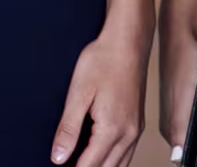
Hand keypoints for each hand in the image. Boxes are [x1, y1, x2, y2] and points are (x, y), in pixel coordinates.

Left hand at [52, 30, 146, 166]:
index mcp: (112, 129)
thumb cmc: (104, 60)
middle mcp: (129, 134)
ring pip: (121, 165)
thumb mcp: (78, 93)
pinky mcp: (138, 123)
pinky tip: (102, 157)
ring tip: (82, 164)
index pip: (90, 166)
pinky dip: (114, 162)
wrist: (128, 42)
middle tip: (69, 165)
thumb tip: (58, 157)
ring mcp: (136, 129)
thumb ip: (68, 128)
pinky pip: (128, 153)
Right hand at [159, 24, 196, 165]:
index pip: (188, 161)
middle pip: (195, 154)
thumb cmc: (184, 61)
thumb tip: (179, 158)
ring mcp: (185, 114)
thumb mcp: (185, 100)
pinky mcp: (192, 103)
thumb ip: (181, 131)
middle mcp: (177, 125)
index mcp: (173, 130)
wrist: (184, 31)